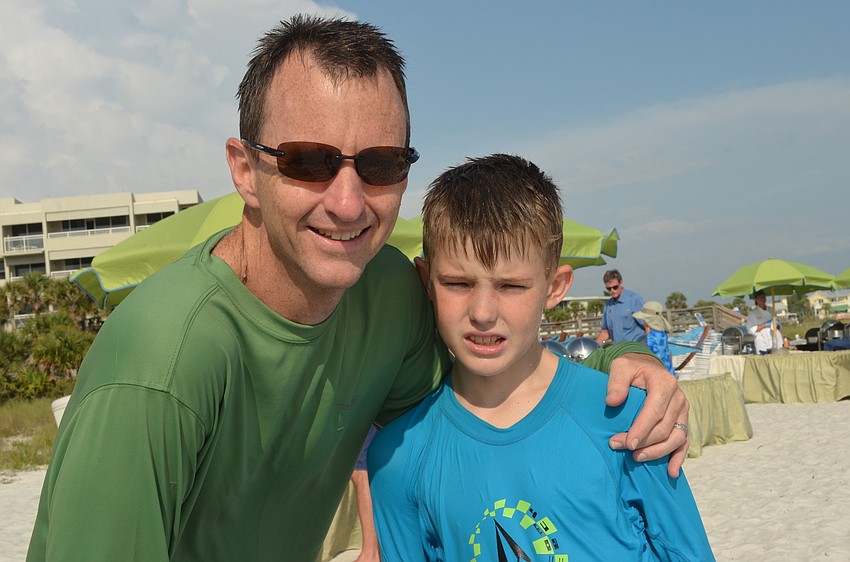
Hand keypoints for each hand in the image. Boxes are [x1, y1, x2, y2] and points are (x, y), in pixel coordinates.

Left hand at [605, 352, 689, 477]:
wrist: (646, 368)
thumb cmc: (631, 368)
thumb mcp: (620, 367)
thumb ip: (616, 383)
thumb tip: (612, 402)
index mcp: (665, 383)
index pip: (654, 411)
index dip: (641, 429)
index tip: (626, 443)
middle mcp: (678, 398)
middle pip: (664, 427)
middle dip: (643, 441)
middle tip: (619, 447)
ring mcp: (683, 411)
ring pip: (676, 438)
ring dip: (657, 452)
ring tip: (637, 458)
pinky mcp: (683, 421)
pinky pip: (685, 442)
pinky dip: (678, 458)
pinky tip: (671, 472)